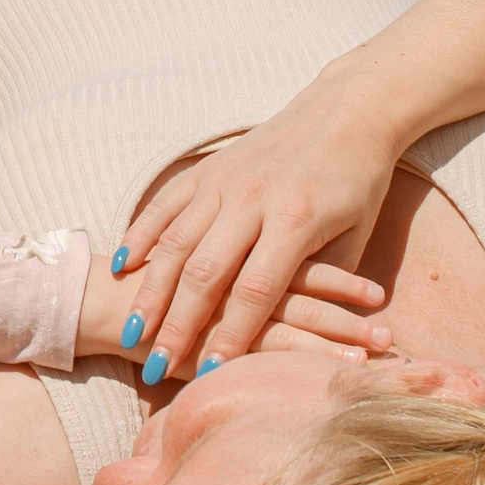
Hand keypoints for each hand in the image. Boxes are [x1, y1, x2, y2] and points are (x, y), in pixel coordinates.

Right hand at [107, 83, 398, 380]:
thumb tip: (304, 331)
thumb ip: (325, 279)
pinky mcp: (208, 168)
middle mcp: (255, 198)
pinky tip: (125, 267)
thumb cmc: (358, 182)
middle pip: (207, 271)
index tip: (212, 374)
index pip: (257, 291)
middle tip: (157, 364)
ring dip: (151, 289)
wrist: (347, 111)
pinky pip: (165, 204)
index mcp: (296, 218)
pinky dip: (142, 235)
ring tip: (133, 329)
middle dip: (178, 324)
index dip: (232, 336)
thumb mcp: (355, 235)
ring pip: (177, 241)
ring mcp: (225, 180)